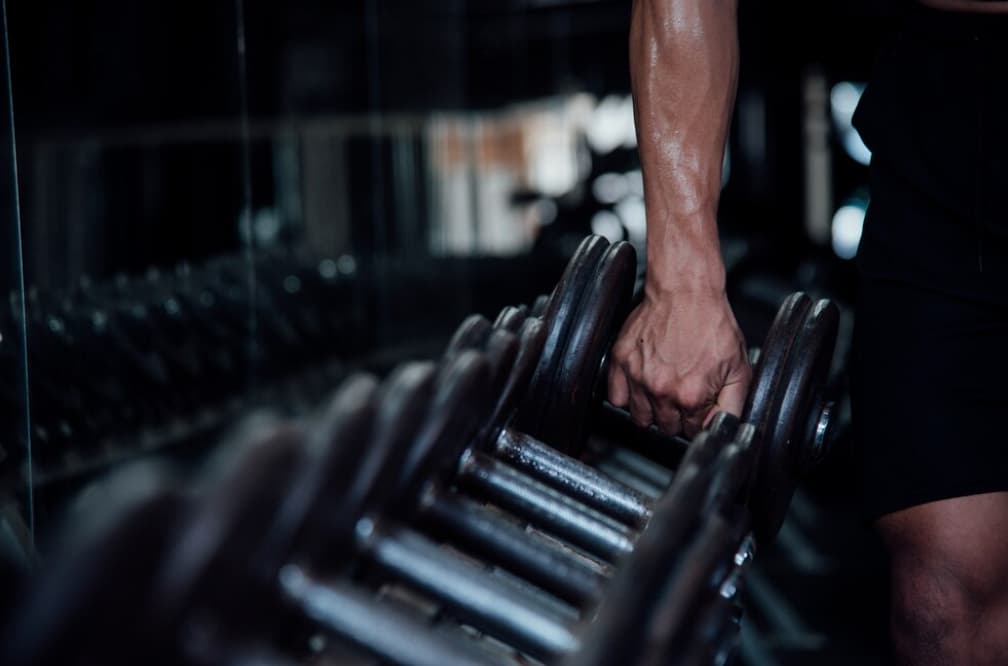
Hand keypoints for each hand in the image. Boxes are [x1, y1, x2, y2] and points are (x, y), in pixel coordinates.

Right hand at [607, 287, 750, 437]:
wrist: (685, 291)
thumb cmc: (711, 322)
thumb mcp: (738, 366)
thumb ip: (732, 404)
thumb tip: (722, 427)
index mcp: (691, 395)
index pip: (692, 431)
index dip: (698, 420)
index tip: (699, 406)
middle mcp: (661, 390)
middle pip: (665, 428)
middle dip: (676, 417)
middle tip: (683, 395)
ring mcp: (637, 377)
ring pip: (640, 418)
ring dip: (652, 410)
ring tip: (663, 391)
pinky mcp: (620, 362)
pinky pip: (616, 398)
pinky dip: (627, 396)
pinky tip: (642, 385)